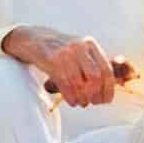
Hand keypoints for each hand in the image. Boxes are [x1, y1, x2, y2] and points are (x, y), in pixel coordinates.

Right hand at [13, 29, 133, 107]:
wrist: (34, 39)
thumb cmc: (60, 51)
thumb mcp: (79, 52)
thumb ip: (93, 66)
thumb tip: (110, 88)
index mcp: (90, 44)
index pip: (106, 70)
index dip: (109, 88)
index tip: (106, 100)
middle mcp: (80, 46)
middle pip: (95, 77)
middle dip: (95, 94)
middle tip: (92, 102)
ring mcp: (65, 52)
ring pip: (79, 82)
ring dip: (82, 97)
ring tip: (81, 103)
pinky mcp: (51, 59)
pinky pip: (65, 83)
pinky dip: (70, 96)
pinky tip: (72, 101)